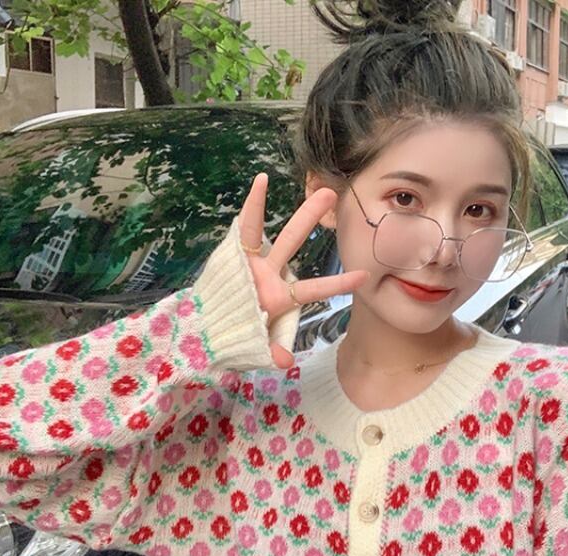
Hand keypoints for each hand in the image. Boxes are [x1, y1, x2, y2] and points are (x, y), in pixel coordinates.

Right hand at [238, 173, 368, 368]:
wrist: (202, 332)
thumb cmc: (232, 339)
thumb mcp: (254, 349)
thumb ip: (270, 351)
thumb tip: (284, 361)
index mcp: (280, 298)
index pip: (315, 288)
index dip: (338, 282)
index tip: (365, 275)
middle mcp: (271, 274)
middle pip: (295, 242)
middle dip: (311, 219)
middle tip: (333, 193)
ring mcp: (254, 263)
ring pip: (273, 230)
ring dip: (291, 211)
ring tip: (305, 184)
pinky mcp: (235, 256)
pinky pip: (245, 229)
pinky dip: (252, 208)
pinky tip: (261, 182)